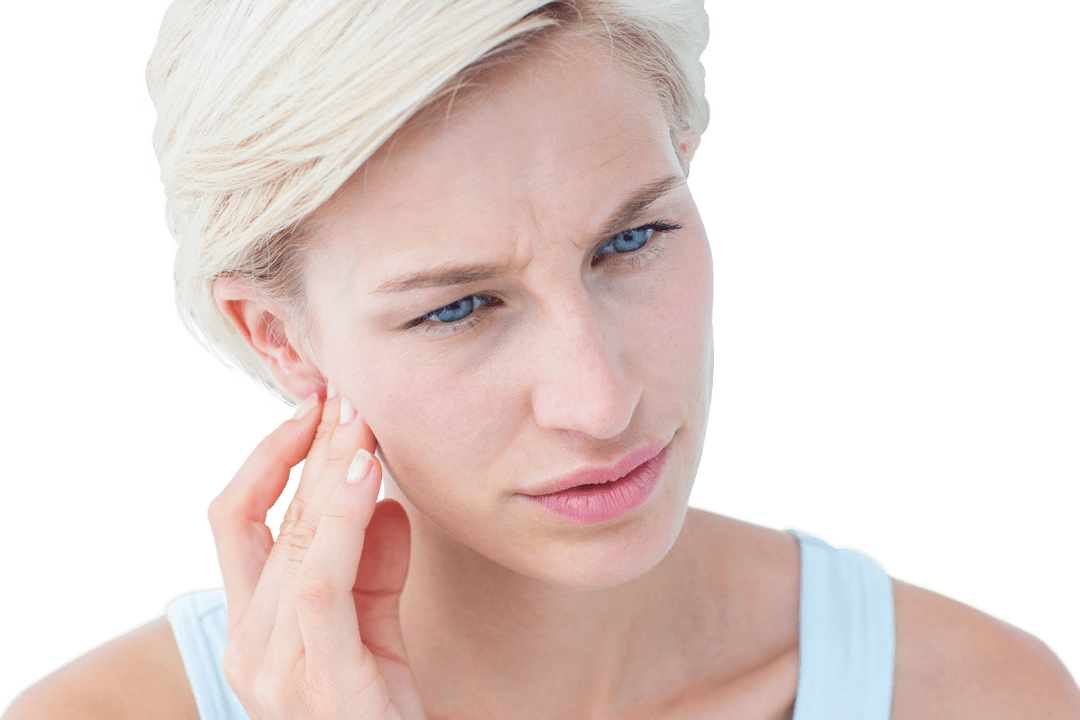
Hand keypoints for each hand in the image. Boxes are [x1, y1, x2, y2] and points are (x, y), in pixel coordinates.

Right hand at [206, 392, 425, 719]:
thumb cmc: (380, 709)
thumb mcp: (373, 630)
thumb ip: (372, 570)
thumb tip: (385, 503)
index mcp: (251, 626)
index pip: (236, 521)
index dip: (267, 458)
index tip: (311, 410)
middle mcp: (249, 646)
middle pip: (274, 522)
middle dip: (314, 451)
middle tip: (347, 394)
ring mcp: (276, 671)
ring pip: (296, 546)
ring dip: (329, 475)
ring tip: (358, 424)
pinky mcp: (324, 687)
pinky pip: (324, 590)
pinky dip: (340, 525)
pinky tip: (366, 478)